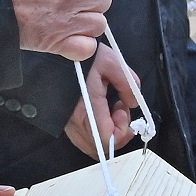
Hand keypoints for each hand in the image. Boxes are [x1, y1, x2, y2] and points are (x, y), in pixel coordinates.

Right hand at [61, 41, 142, 155]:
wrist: (62, 49)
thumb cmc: (85, 56)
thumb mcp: (113, 62)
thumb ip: (129, 85)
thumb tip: (134, 105)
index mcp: (86, 107)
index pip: (106, 138)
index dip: (121, 130)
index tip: (123, 109)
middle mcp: (73, 120)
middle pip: (99, 147)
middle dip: (117, 133)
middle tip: (121, 110)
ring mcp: (68, 123)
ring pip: (91, 145)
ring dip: (108, 133)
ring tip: (112, 109)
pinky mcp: (66, 121)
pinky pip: (83, 138)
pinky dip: (97, 132)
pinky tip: (102, 113)